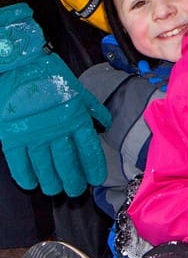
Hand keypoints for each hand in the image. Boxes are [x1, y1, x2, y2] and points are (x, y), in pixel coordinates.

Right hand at [0, 4, 111, 196]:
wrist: (20, 67)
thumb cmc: (51, 76)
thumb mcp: (78, 90)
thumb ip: (92, 109)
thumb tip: (105, 125)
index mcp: (76, 118)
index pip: (88, 149)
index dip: (93, 166)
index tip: (96, 180)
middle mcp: (57, 130)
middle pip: (68, 162)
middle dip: (73, 179)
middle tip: (76, 191)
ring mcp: (34, 135)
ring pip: (45, 166)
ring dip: (51, 181)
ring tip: (56, 190)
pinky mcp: (13, 136)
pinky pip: (20, 162)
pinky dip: (26, 175)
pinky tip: (32, 184)